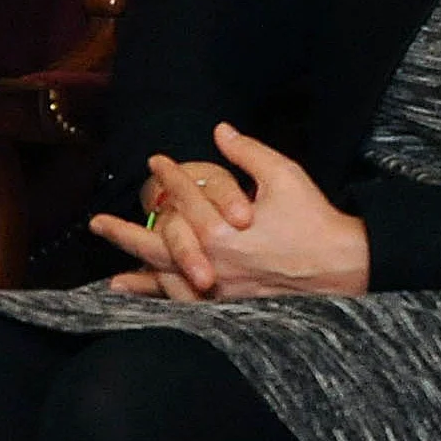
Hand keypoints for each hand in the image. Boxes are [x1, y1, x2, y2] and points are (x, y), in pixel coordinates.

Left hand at [87, 126, 368, 300]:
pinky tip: (157, 310)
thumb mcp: (284, 175)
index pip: (185, 194)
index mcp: (221, 225)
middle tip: (97, 223)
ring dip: (138, 276)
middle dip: (124, 232)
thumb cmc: (314, 221)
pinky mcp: (231, 308)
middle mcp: (211, 259)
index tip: (156, 160)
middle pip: (155, 244)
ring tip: (112, 276)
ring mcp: (219, 287)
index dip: (169, 174)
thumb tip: (220, 130)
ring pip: (167, 280)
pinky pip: (188, 308)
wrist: (344, 268)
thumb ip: (247, 152)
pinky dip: (167, 306)